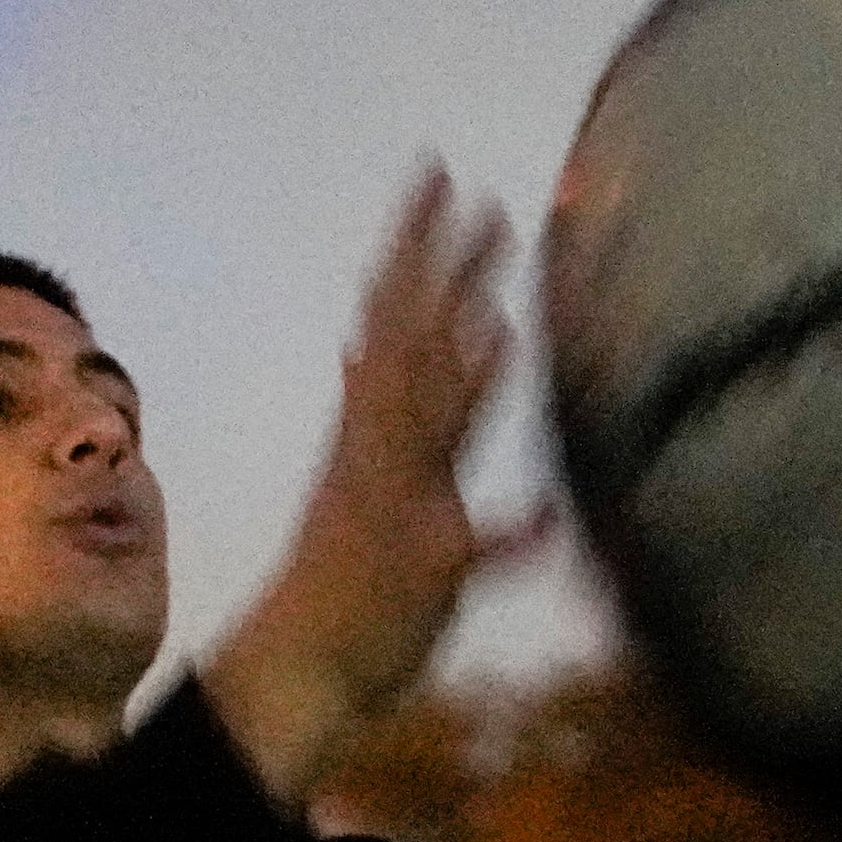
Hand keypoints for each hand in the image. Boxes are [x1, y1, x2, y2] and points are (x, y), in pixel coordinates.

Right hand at [210, 166, 556, 806]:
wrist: (297, 670)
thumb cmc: (339, 575)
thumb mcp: (350, 474)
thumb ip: (367, 407)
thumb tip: (361, 340)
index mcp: (371, 429)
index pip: (396, 313)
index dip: (418, 243)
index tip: (442, 171)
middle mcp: (383, 455)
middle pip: (416, 349)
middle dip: (446, 277)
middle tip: (482, 201)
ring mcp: (400, 509)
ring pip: (433, 431)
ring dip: (468, 378)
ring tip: (502, 321)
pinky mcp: (423, 573)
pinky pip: (466, 553)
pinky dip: (504, 536)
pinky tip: (545, 519)